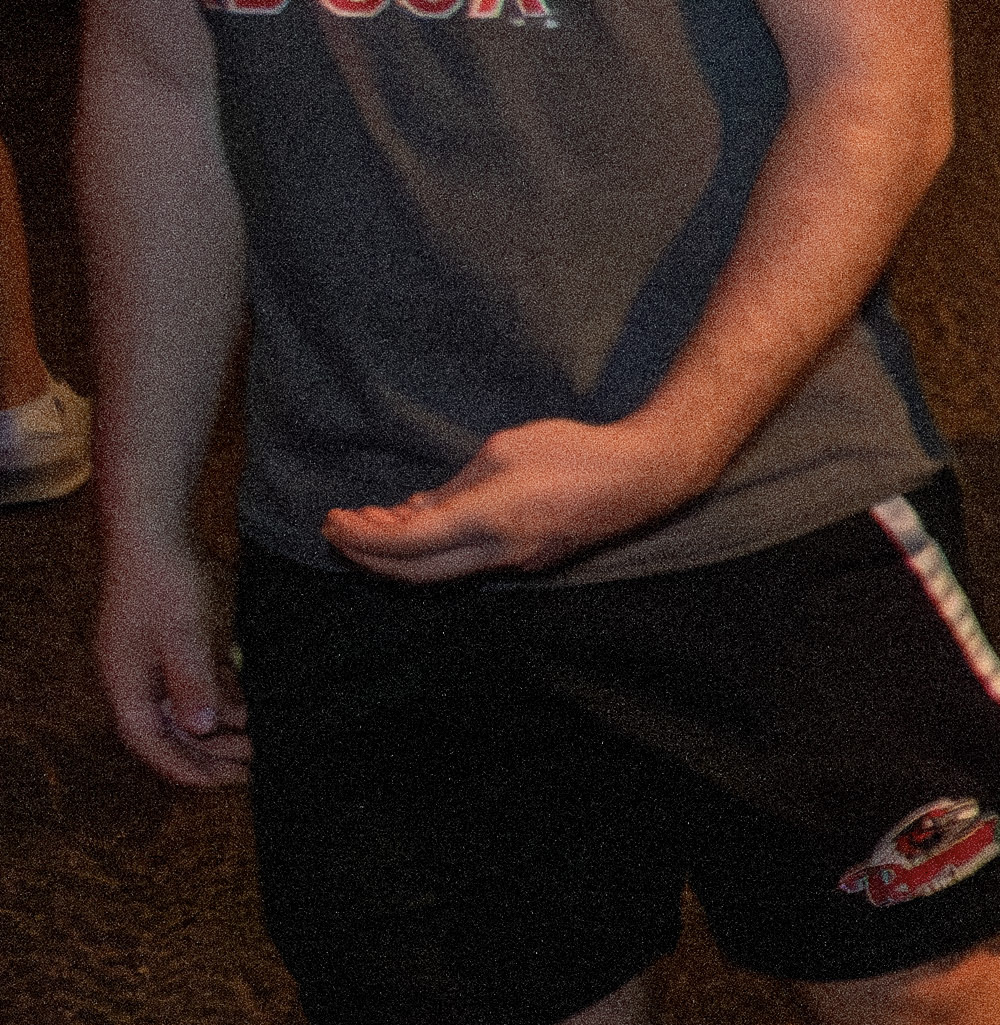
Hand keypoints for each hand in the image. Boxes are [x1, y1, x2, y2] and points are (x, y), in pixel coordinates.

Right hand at [94, 525, 245, 789]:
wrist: (156, 534)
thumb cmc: (164, 583)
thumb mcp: (183, 635)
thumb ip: (191, 683)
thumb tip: (199, 728)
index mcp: (127, 684)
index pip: (151, 743)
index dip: (186, 768)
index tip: (225, 784)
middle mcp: (137, 680)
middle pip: (172, 733)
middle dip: (211, 754)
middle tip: (256, 768)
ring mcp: (154, 664)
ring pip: (188, 712)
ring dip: (222, 731)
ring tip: (262, 744)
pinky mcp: (175, 647)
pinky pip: (199, 687)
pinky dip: (225, 702)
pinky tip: (254, 712)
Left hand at [319, 412, 714, 581]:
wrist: (644, 476)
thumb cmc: (575, 452)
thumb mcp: (503, 451)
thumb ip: (456, 486)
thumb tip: (418, 510)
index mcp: (488, 521)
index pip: (406, 543)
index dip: (362, 537)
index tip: (332, 520)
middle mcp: (499, 553)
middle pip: (415, 573)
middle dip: (368, 556)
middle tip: (337, 531)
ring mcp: (516, 562)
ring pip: (440, 573)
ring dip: (398, 556)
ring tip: (370, 528)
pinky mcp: (530, 559)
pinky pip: (466, 564)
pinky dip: (431, 551)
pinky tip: (419, 526)